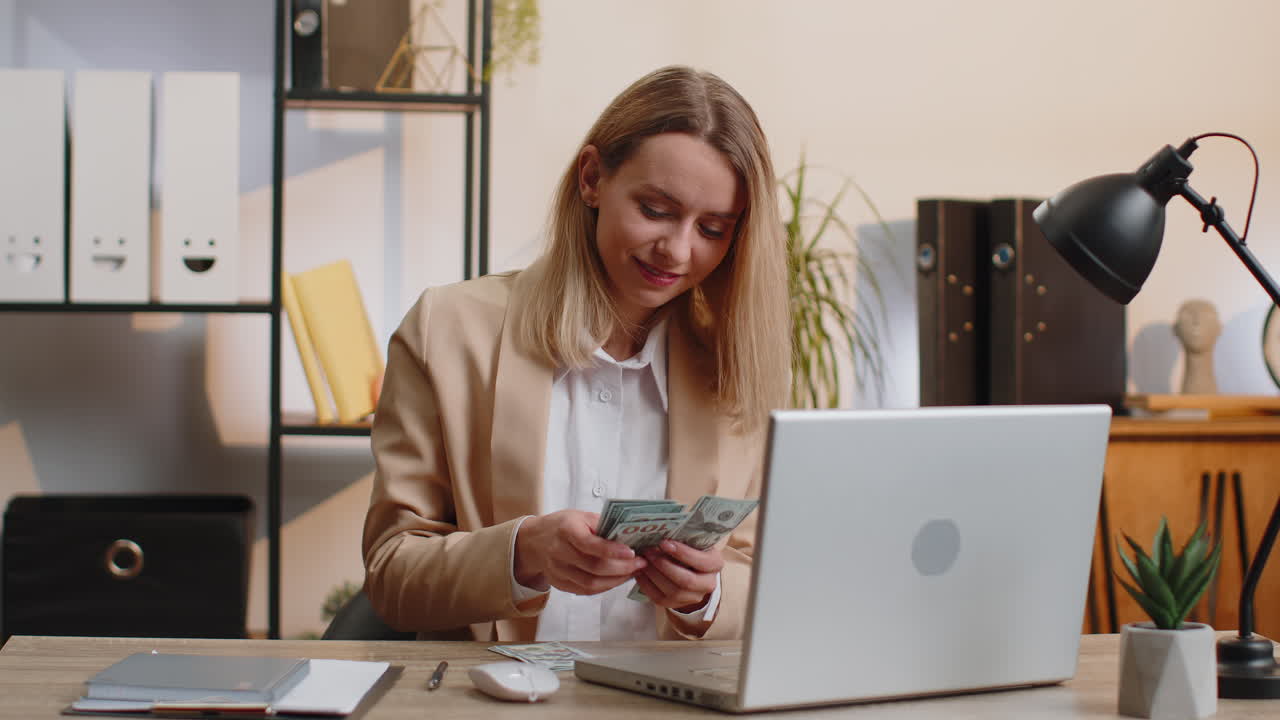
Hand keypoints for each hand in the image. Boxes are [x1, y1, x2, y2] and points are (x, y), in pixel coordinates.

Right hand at [514, 510, 646, 594]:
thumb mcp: (582, 516)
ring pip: (591, 583)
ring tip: (632, 572)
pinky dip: (605, 587)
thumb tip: (632, 536)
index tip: (633, 552)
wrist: (535, 541)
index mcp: (566, 530)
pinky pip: (585, 590)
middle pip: (594, 567)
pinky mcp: (559, 583)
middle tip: (641, 563)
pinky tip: (618, 579)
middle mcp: (559, 552)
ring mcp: (557, 570)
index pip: (589, 544)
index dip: (612, 550)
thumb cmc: (563, 525)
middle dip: (622, 568)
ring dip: (617, 580)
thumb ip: (603, 526)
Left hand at [633, 540, 723, 612]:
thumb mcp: (694, 541)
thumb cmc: (691, 549)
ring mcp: (693, 597)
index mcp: (715, 564)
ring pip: (673, 592)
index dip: (682, 553)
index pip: (701, 562)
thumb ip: (683, 537)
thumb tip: (661, 529)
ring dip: (654, 575)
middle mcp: (708, 584)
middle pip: (686, 580)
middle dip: (664, 565)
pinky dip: (647, 586)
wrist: (693, 570)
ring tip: (642, 561)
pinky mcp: (677, 605)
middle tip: (648, 552)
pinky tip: (640, 573)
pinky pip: (660, 599)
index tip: (664, 542)